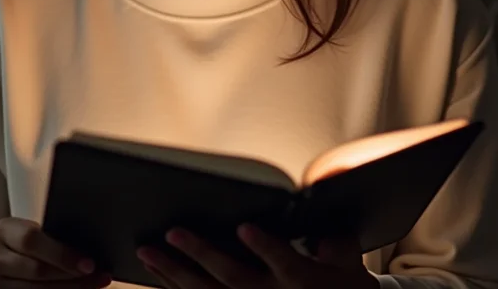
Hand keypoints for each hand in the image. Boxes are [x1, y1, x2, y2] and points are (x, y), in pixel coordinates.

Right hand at [0, 217, 110, 288]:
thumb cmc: (22, 242)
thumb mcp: (30, 232)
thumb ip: (51, 238)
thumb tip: (88, 250)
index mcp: (2, 230)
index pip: (32, 241)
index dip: (62, 254)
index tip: (89, 264)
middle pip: (37, 271)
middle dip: (72, 277)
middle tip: (99, 277)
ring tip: (94, 287)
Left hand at [136, 224, 379, 288]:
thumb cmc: (341, 285)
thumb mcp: (349, 262)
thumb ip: (338, 238)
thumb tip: (327, 215)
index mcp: (301, 280)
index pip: (283, 261)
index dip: (264, 246)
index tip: (245, 228)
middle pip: (232, 277)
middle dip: (200, 254)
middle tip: (173, 232)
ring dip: (174, 273)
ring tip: (148, 251)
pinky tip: (154, 274)